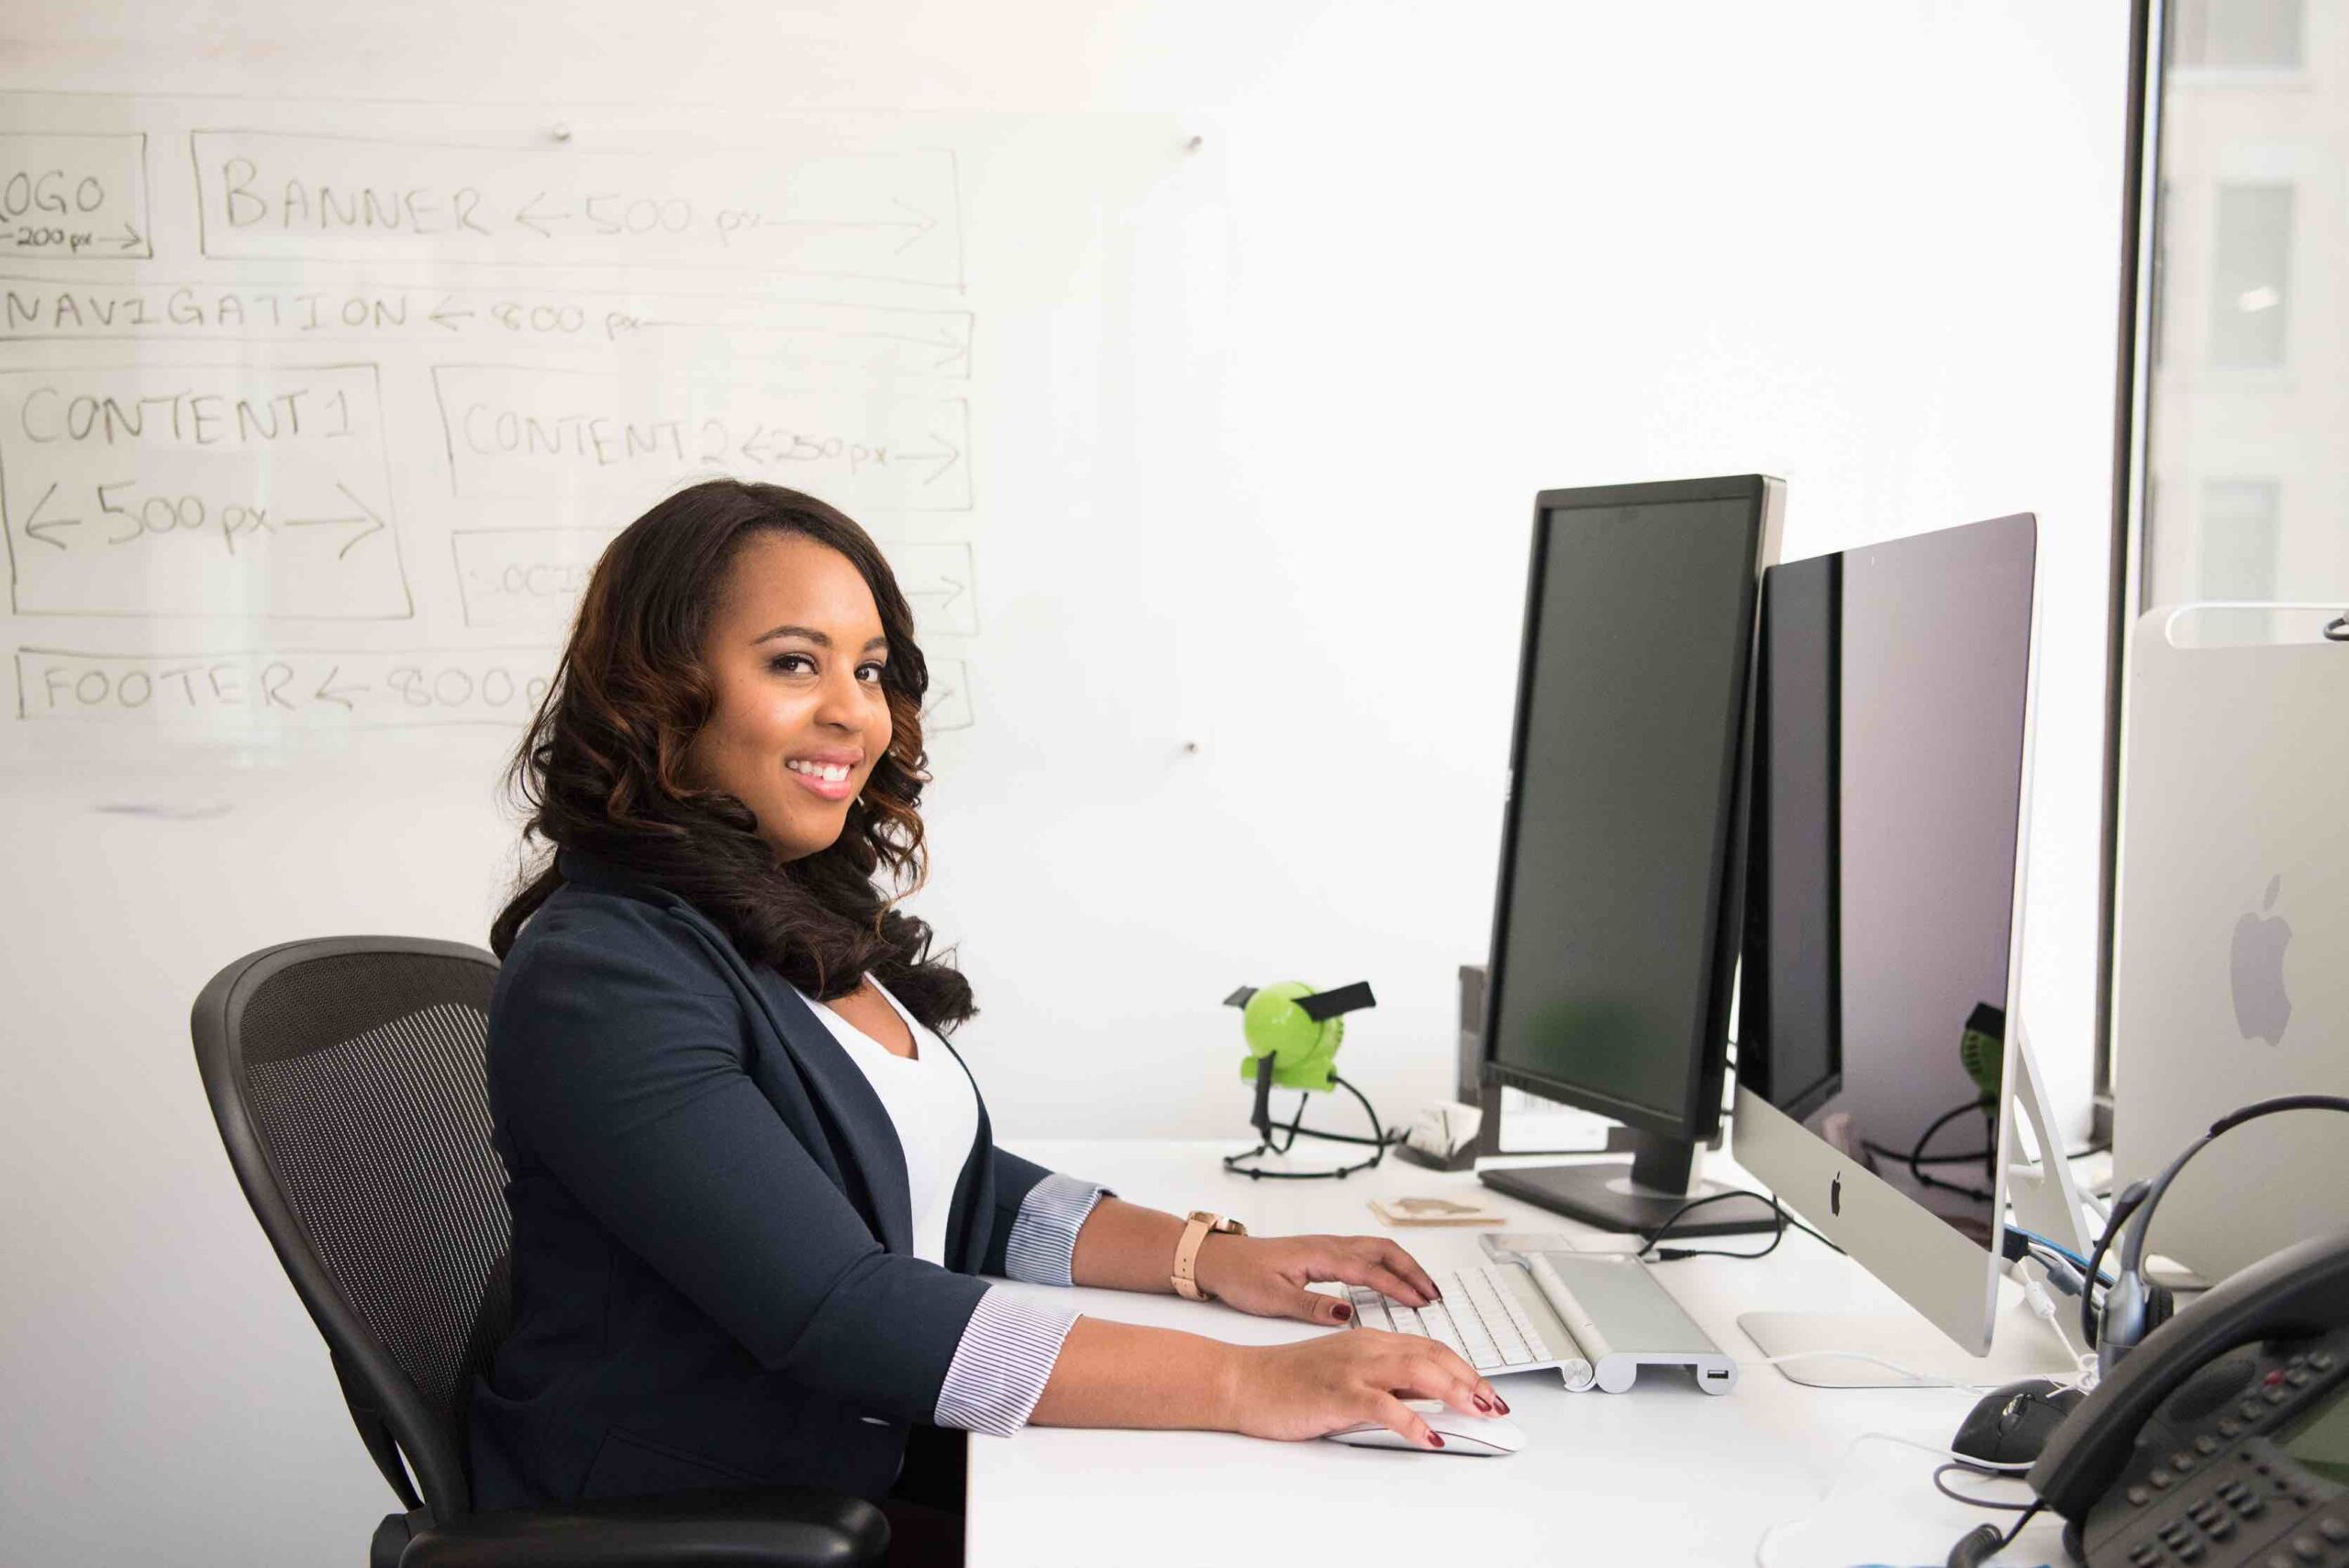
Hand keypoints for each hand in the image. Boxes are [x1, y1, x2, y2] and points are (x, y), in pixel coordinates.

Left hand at [1193, 1232, 1440, 1325]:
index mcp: (1320, 1256)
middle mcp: (1328, 1246)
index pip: (1370, 1270)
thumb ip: (1312, 1306)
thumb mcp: (1273, 1298)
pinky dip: (1387, 1263)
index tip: (1422, 1301)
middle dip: (1412, 1271)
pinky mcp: (1322, 1252)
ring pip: (1376, 1248)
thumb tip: (1348, 1313)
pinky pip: (1364, 1252)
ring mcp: (1326, 1246)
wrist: (1218, 1259)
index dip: (1399, 1286)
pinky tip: (1392, 1280)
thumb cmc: (1241, 1276)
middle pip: (1383, 1251)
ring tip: (1423, 1288)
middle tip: (1434, 1294)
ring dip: (1403, 1265)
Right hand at [1222, 1331, 1505, 1447]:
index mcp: (1369, 1340)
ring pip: (1417, 1371)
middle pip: (1432, 1355)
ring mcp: (1352, 1368)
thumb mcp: (1344, 1374)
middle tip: (1493, 1403)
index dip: (1464, 1367)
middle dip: (1470, 1379)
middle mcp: (1366, 1347)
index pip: (1430, 1347)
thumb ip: (1382, 1382)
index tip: (1485, 1390)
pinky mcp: (1337, 1392)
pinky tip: (1431, 1437)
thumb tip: (1422, 1400)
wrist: (1244, 1381)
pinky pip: (1384, 1406)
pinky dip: (1413, 1421)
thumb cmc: (1288, 1381)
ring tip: (1476, 1412)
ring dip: (1454, 1392)